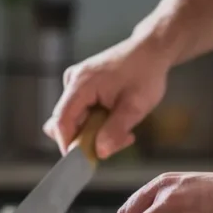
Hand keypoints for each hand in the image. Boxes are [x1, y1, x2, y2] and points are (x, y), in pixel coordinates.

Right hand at [43, 36, 168, 158]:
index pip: (61, 121)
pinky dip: (97, 121)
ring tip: (124, 129)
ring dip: (96, 131)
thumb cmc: (145, 73)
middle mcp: (72, 82)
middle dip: (88, 139)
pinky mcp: (82, 86)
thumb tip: (99, 152)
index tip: (81, 161)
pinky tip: (118, 118)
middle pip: (67, 123)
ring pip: (76, 120)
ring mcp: (76, 83)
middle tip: (117, 141)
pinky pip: (82, 112)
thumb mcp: (135, 106)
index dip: (67, 144)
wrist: (151, 50)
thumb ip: (116, 130)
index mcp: (81, 84)